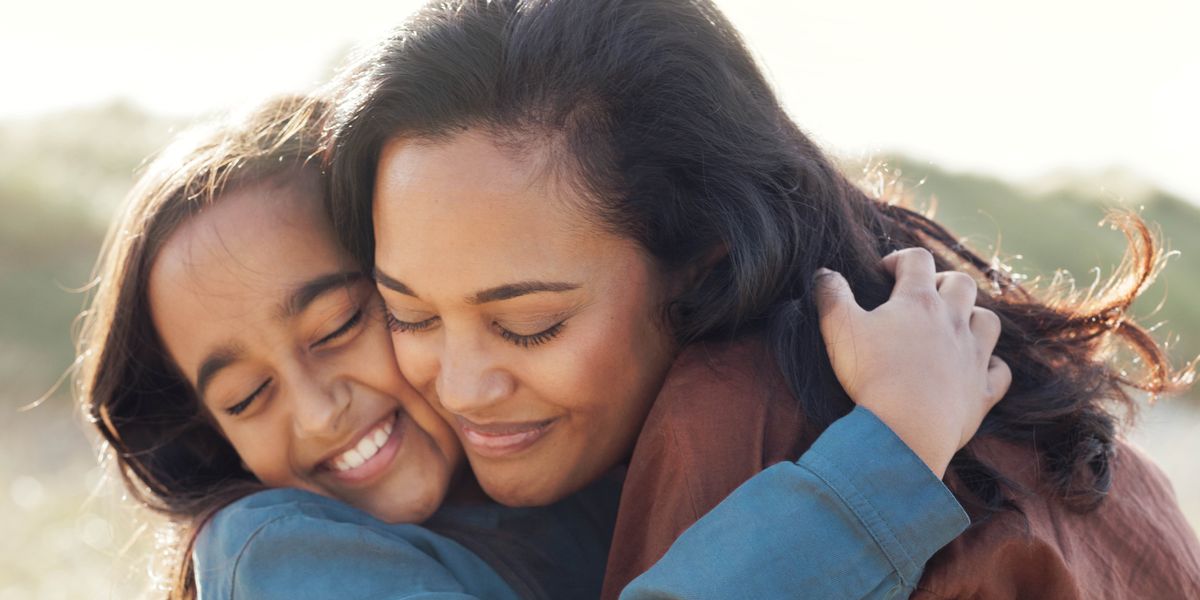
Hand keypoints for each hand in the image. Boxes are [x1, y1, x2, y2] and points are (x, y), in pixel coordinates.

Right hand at [815, 248, 1010, 476]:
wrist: (904, 430)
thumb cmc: (870, 375)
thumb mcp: (838, 329)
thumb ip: (831, 295)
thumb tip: (824, 273)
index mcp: (918, 302)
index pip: (917, 260)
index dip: (900, 259)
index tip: (884, 273)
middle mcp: (952, 322)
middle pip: (962, 283)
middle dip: (943, 281)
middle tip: (922, 296)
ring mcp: (972, 356)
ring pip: (988, 321)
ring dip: (973, 317)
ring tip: (953, 326)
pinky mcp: (981, 391)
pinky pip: (999, 372)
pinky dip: (992, 366)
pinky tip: (977, 369)